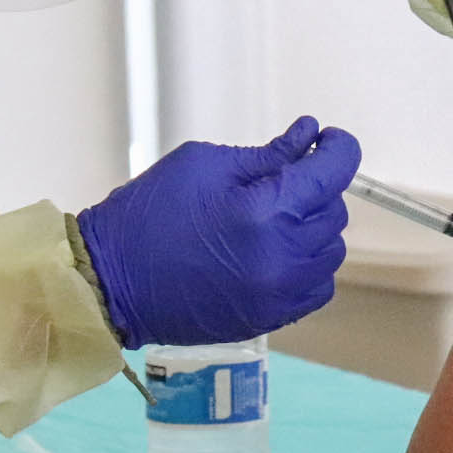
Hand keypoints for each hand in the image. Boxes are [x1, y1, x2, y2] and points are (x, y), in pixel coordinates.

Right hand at [77, 117, 361, 348]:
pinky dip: (308, 264)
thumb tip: (308, 136)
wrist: (112, 280)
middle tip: (282, 177)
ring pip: (331, 250)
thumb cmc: (150, 213)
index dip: (340, 147)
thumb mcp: (204, 164)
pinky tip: (277, 250)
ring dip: (313, 227)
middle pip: (333, 210)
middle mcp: (283, 255)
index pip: (334, 172)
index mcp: (266, 210)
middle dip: (316, 187)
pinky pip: (318, 286)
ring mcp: (280, 292)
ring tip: (275, 217)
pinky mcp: (271, 317)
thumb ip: (267, 153)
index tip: (329, 139)